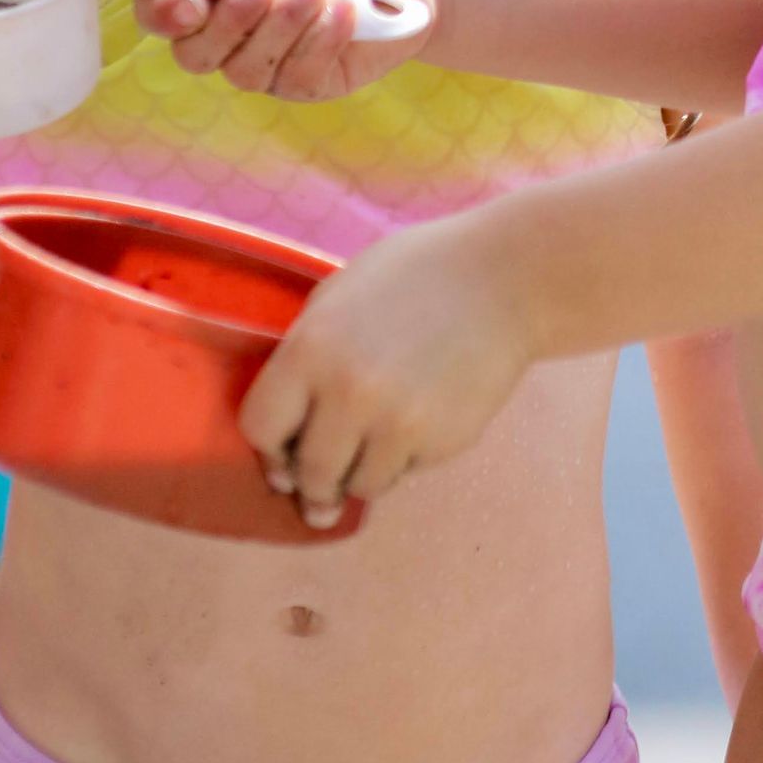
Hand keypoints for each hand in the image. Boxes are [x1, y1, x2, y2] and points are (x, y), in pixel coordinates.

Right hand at [139, 0, 439, 100]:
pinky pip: (295, 78)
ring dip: (280, 27)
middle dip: (227, 22)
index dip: (161, 14)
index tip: (187, 2)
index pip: (160, 11)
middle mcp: (231, 27)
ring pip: (243, 71)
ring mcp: (268, 60)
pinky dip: (320, 42)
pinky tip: (347, 11)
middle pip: (193, 54)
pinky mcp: (309, 82)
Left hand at [237, 213, 535, 523]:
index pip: (260, 428)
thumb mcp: (338, 296)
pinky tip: (418, 423)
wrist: (502, 280)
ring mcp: (397, 423)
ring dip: (360, 475)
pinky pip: (404, 473)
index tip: (282, 458)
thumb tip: (289, 430)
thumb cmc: (414, 275)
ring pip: (359, 485)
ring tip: (377, 445)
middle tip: (321, 488)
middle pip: (309, 472)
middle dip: (313, 483)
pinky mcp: (439, 442)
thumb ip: (304, 356)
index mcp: (310, 349)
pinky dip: (403, 461)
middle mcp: (347, 393)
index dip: (269, 449)